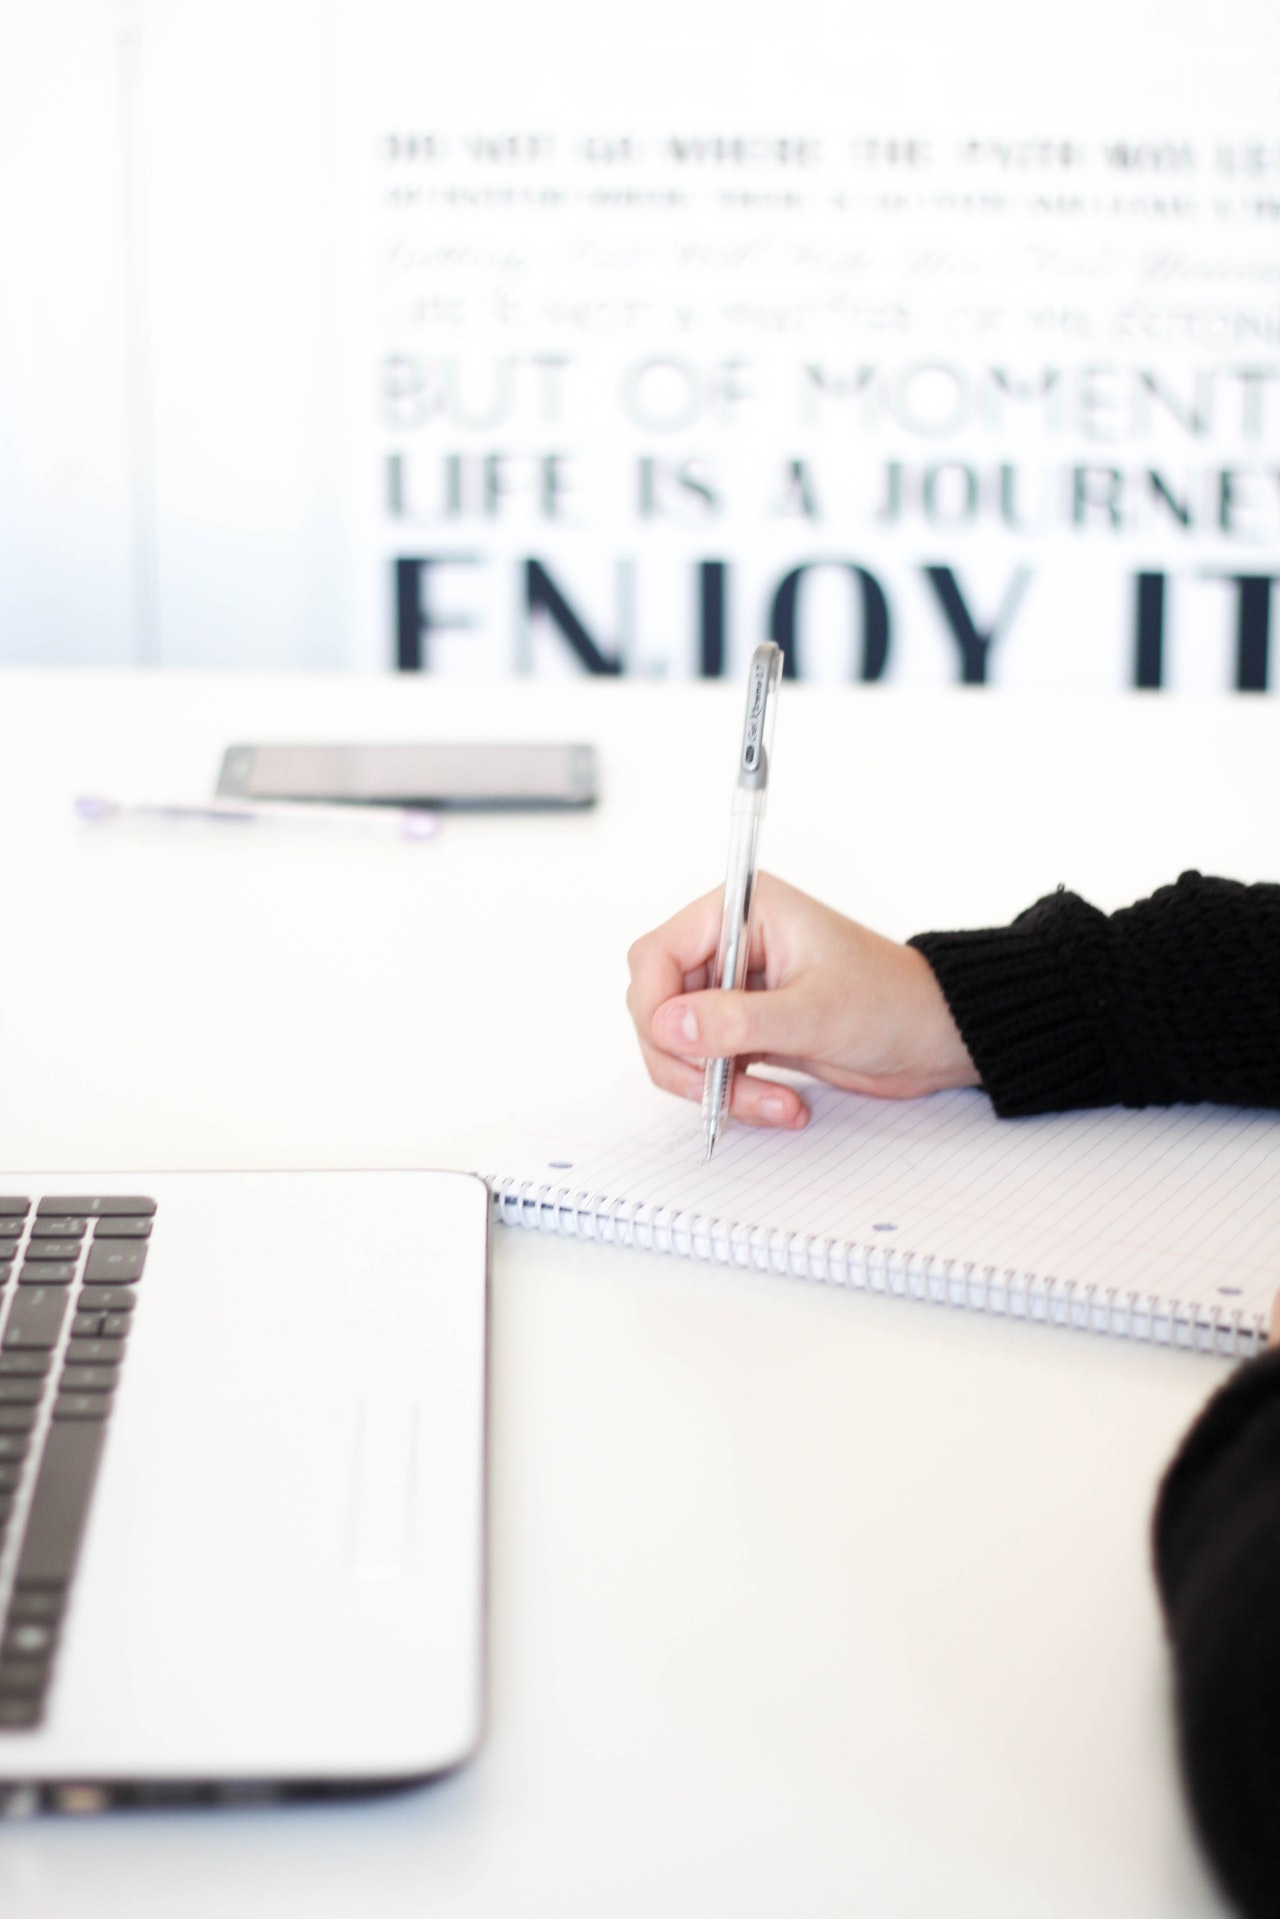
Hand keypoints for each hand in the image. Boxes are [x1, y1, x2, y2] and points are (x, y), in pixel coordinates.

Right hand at [626, 872, 978, 1129]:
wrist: (935, 1038)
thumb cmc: (892, 1004)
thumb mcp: (814, 1013)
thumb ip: (736, 1020)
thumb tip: (668, 1024)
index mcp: (743, 911)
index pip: (657, 953)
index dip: (655, 1005)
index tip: (677, 1046)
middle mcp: (731, 943)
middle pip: (657, 1003)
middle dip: (686, 1056)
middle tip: (721, 1091)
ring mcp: (736, 987)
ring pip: (679, 1042)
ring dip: (714, 1084)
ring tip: (773, 1105)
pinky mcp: (745, 1026)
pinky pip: (708, 1065)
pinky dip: (732, 1093)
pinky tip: (781, 1104)